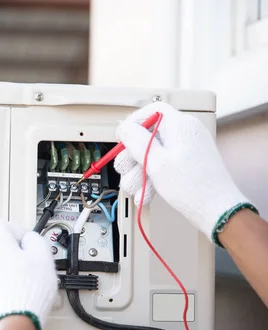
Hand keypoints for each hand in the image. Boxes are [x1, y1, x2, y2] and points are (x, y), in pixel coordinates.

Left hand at [0, 217, 56, 329]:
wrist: (13, 325)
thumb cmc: (27, 293)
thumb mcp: (43, 258)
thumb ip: (36, 240)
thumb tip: (30, 239)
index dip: (12, 229)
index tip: (25, 241)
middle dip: (14, 252)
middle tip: (31, 264)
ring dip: (9, 270)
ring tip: (28, 283)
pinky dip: (3, 285)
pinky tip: (19, 295)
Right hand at [114, 102, 254, 243]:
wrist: (216, 210)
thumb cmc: (193, 186)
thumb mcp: (155, 161)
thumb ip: (136, 141)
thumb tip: (124, 127)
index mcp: (181, 125)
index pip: (153, 111)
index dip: (134, 122)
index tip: (122, 137)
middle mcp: (185, 134)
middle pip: (149, 136)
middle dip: (132, 156)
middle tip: (124, 169)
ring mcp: (186, 150)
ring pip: (153, 154)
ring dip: (139, 172)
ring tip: (135, 187)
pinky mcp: (186, 165)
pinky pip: (162, 167)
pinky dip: (151, 179)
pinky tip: (145, 193)